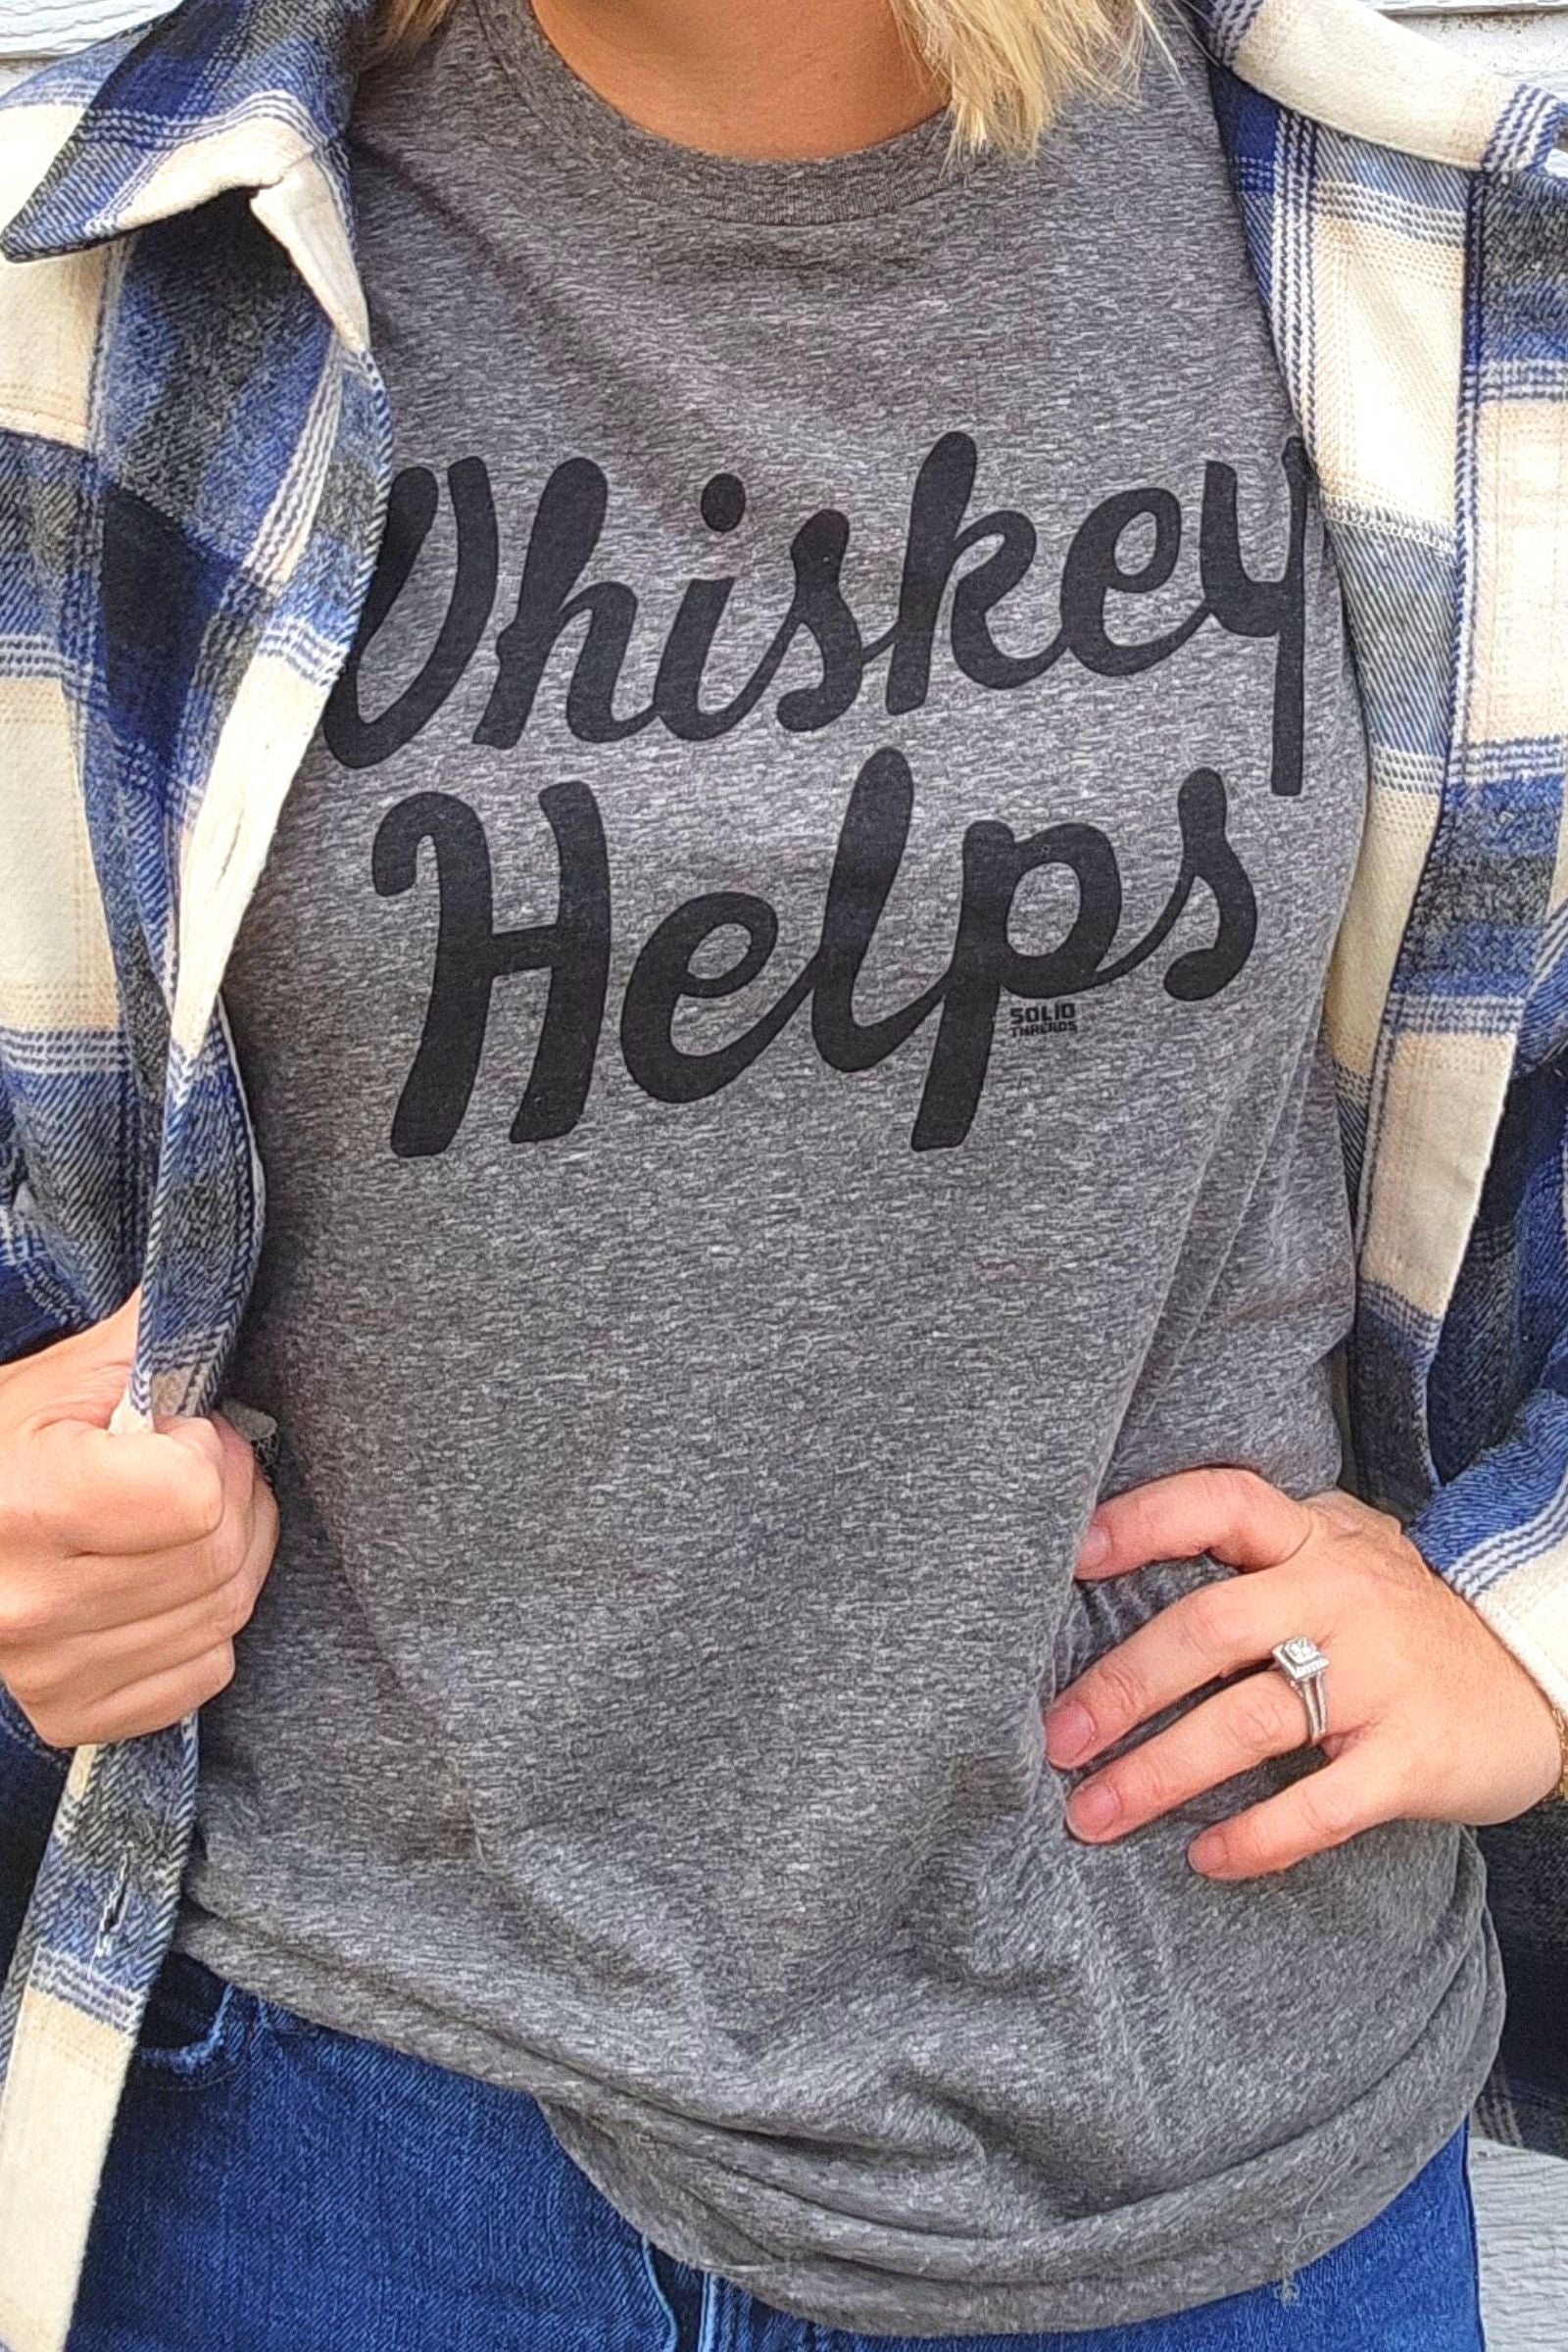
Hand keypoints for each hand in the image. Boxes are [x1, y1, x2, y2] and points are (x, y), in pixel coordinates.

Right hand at [0, 1293, 277, 1746]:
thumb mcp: (55, 1381)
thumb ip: (147, 1340)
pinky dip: (205, 1626)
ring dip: (234, 1555)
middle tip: (204, 1467)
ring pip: (225, 1616)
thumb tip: (219, 1284)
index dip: (206, 1452)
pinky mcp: (67, 1716)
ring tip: (188, 1518)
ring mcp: (48, 1671)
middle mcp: (31, 1603)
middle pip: (222, 1555)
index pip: (195, 1496)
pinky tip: (165, 1583)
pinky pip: (204, 1674)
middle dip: (238, 1495)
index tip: (175, 1433)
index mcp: (28, 1504)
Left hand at [1041, 1468, 1563, 1879]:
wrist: (1536, 1677)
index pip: (1221, 1503)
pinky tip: (1203, 1858)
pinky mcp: (1412, 1760)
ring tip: (1090, 1813)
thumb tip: (1111, 1560)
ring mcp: (1380, 1679)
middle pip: (1211, 1628)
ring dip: (1159, 1772)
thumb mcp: (1339, 1553)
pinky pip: (1321, 1806)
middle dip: (1121, 1685)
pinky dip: (1256, 1837)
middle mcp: (1342, 1598)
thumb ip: (1253, 1549)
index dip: (1143, 1521)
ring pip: (1249, 1722)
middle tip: (1056, 1739)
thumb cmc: (1400, 1618)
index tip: (1070, 1555)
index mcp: (1312, 1539)